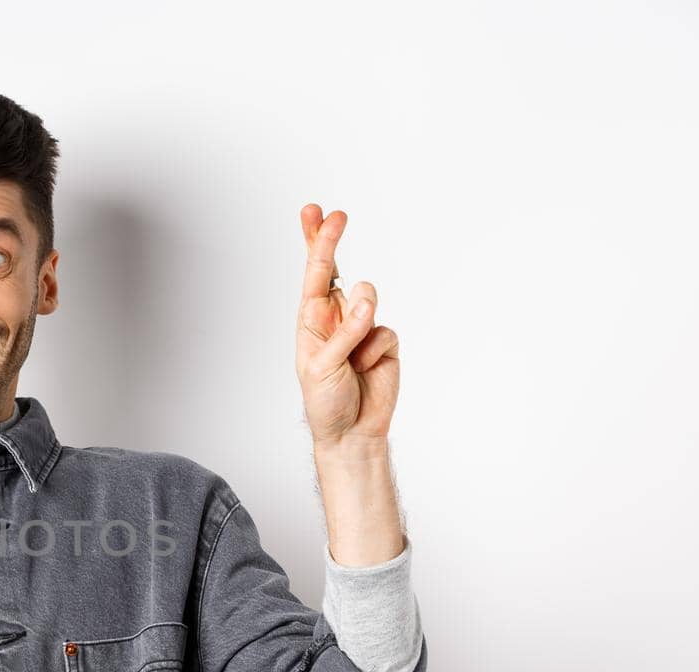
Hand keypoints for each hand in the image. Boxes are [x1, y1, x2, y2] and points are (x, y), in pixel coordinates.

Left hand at [294, 204, 399, 450]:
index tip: (316, 213)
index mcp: (312, 321)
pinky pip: (386, 330)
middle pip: (336, 270)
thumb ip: (343, 332)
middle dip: (331, 241)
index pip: (313, 276)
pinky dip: (375, 350)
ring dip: (359, 322)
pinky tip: (367, 369)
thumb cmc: (326, 401)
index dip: (315, 243)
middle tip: (336, 214)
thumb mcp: (322, 367)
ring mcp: (362, 326)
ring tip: (352, 356)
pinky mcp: (385, 340)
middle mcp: (335, 317)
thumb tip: (365, 299)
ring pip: (368, 297)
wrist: (352, 431)